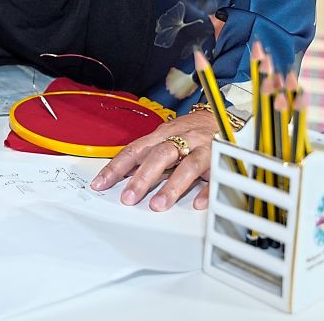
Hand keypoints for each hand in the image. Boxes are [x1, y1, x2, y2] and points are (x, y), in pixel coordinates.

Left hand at [90, 110, 216, 210]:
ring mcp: (203, 148)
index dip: (117, 167)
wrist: (223, 117)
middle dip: (142, 178)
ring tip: (157, 205)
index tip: (100, 184)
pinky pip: (216, 175)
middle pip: (159, 156)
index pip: (135, 149)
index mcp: (163, 134)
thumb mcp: (166, 136)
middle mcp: (182, 139)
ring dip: (171, 187)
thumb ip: (148, 153)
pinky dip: (208, 190)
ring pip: (187, 166)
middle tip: (129, 198)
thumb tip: (123, 172)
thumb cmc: (190, 130)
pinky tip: (198, 203)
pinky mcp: (222, 159)